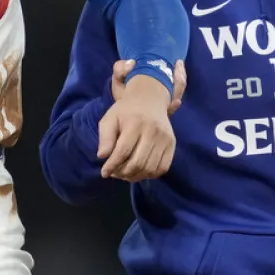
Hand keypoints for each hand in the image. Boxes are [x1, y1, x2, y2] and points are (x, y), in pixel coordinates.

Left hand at [98, 62, 181, 180]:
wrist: (149, 99)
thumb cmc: (126, 111)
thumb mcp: (110, 118)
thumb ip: (105, 137)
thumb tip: (102, 156)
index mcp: (135, 122)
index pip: (123, 151)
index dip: (112, 165)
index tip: (104, 172)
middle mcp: (153, 130)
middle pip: (138, 162)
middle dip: (123, 173)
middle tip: (115, 173)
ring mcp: (165, 138)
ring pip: (150, 168)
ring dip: (135, 176)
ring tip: (125, 174)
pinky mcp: (172, 143)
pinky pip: (162, 167)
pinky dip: (150, 174)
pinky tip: (140, 171)